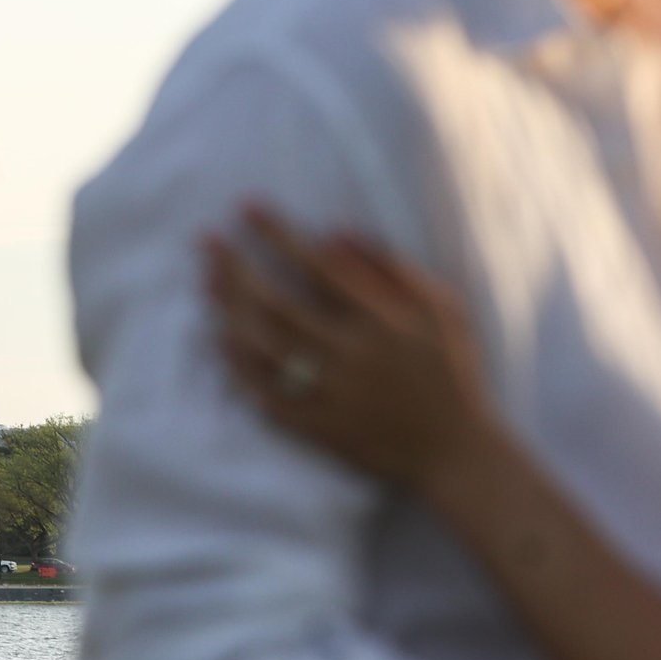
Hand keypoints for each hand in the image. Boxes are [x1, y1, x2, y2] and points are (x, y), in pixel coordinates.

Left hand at [204, 206, 504, 490]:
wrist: (455, 452)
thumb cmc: (453, 372)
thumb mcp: (443, 309)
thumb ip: (395, 268)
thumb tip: (338, 232)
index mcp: (382, 321)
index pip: (317, 266)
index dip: (278, 234)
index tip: (246, 207)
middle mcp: (350, 355)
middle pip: (276, 305)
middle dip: (235, 267)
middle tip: (205, 240)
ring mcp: (330, 394)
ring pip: (263, 349)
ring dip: (228, 311)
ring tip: (205, 281)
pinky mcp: (318, 428)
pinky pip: (265, 396)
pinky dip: (238, 369)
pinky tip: (219, 342)